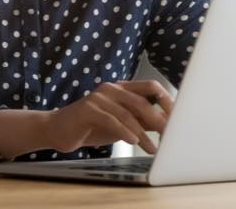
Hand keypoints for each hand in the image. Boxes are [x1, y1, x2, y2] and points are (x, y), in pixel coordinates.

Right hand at [47, 80, 173, 154]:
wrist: (58, 129)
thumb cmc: (91, 126)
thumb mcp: (120, 123)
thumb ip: (139, 120)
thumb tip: (164, 123)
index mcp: (122, 88)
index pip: (151, 87)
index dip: (166, 100)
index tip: (177, 118)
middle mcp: (112, 88)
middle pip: (142, 100)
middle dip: (158, 119)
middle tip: (169, 135)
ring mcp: (99, 97)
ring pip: (128, 114)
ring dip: (143, 134)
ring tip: (152, 148)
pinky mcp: (88, 109)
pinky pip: (111, 120)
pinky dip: (125, 131)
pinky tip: (133, 141)